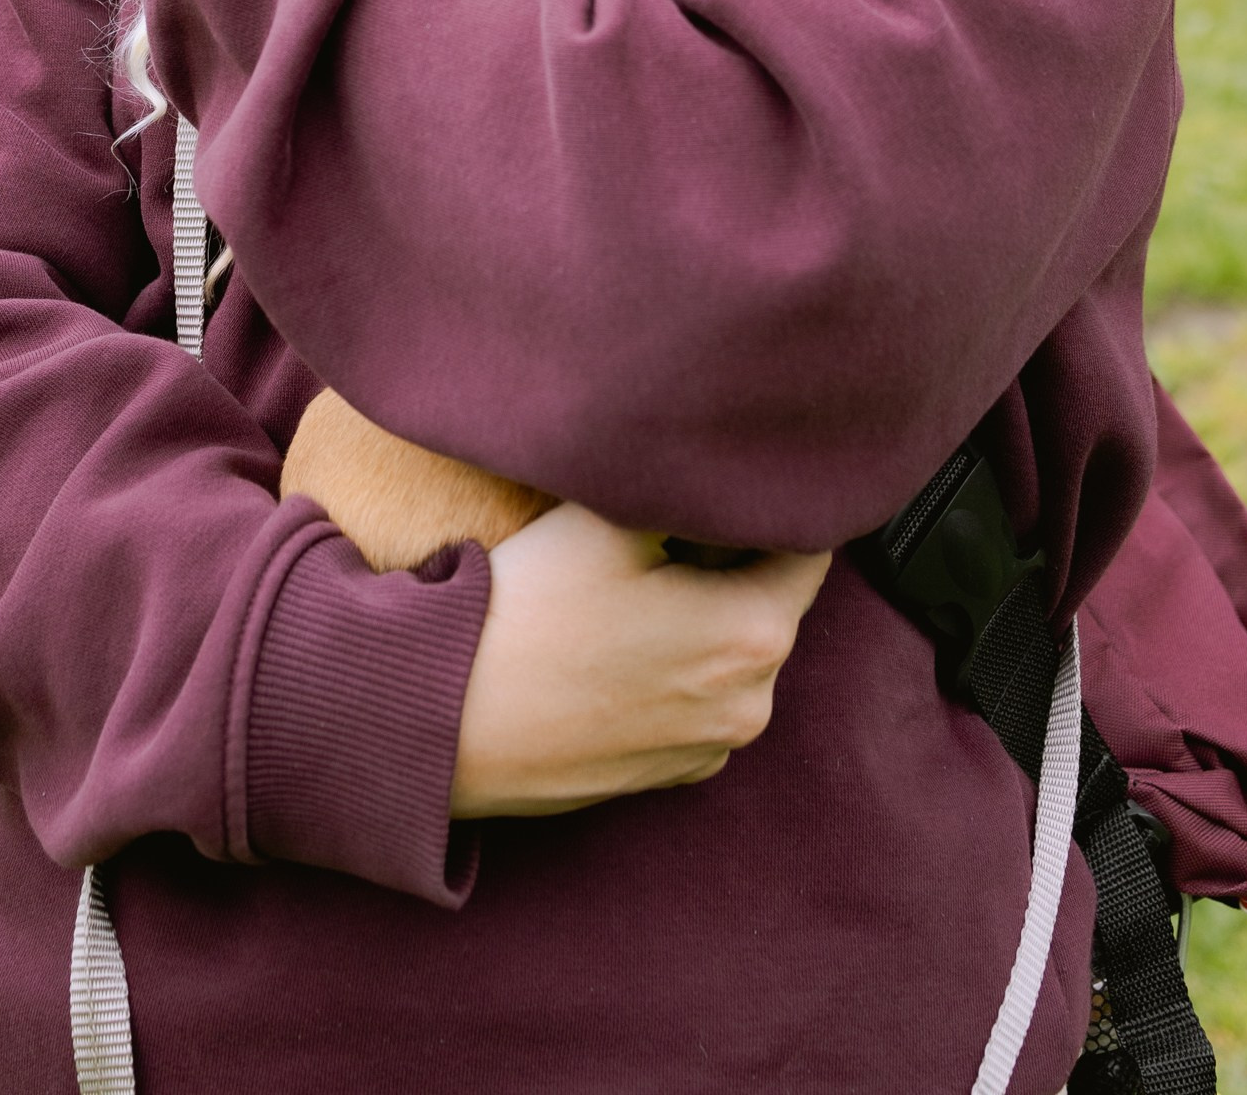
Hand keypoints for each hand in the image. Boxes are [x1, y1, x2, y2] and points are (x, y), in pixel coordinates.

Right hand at [449, 502, 832, 818]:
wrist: (440, 719)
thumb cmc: (529, 609)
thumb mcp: (613, 516)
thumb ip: (693, 490)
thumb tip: (731, 472)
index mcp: (756, 634)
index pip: (806, 546)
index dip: (771, 503)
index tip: (731, 479)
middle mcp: (751, 704)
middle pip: (767, 598)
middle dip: (730, 557)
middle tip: (662, 522)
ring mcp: (708, 749)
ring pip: (726, 649)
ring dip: (698, 611)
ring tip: (625, 583)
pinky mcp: (664, 775)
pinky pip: (692, 697)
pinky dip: (670, 665)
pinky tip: (608, 641)